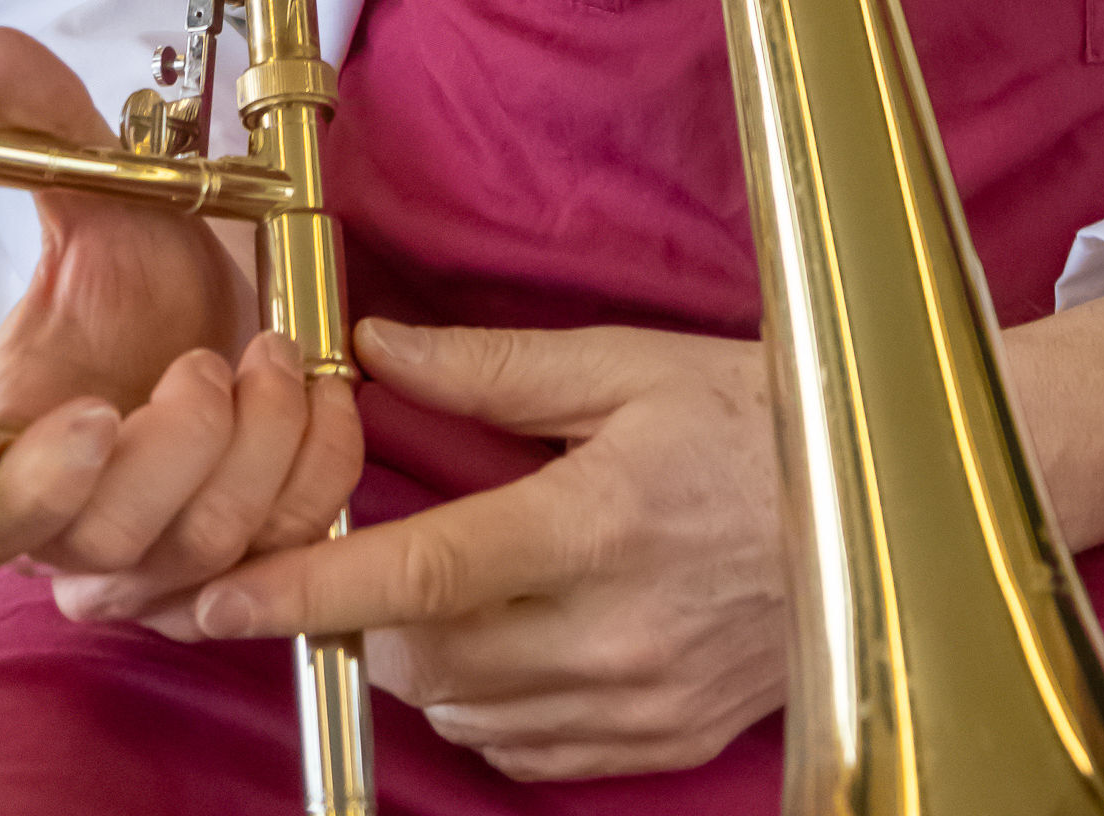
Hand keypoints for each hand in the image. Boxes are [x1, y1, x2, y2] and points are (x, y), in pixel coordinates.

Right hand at [0, 28, 360, 610]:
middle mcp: (80, 529)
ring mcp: (164, 558)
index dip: (46, 481)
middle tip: (208, 362)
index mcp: (12, 457)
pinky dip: (317, 458)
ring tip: (269, 352)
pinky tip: (315, 390)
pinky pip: (293, 531)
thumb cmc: (143, 288)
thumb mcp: (102, 207)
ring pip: (209, 544)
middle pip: (115, 539)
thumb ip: (46, 139)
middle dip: (180, 444)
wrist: (215, 316)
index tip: (96, 412)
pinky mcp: (247, 560)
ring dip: (257, 442)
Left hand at [187, 320, 784, 782]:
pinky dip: (491, 704)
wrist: (886, 500)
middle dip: (363, 620)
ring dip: (426, 660)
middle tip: (365, 561)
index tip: (217, 599)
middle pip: (423, 659)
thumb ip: (491, 371)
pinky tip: (515, 639)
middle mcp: (609, 629)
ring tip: (456, 587)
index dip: (306, 591)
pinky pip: (528, 752)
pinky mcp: (660, 743)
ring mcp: (636, 700)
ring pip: (465, 712)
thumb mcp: (628, 364)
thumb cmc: (757, 413)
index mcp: (594, 520)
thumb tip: (377, 351)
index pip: (418, 574)